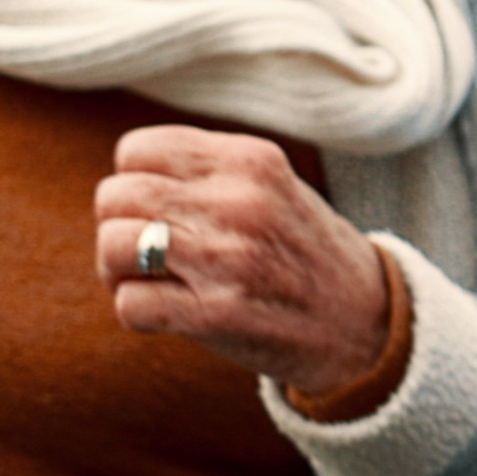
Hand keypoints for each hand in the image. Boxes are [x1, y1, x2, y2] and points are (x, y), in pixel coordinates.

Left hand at [95, 126, 392, 395]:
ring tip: (149, 280)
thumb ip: (208, 171)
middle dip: (117, 226)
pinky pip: (129, 303)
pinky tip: (167, 314)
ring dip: (117, 270)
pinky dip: (137, 313)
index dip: (133, 183)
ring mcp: (226, 259)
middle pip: (114, 195)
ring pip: (112, 244)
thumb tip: (125, 176)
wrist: (364, 324)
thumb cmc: (303, 253)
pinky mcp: (216, 315)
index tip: (158, 209)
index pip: (135, 151)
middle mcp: (237, 202)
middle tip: (145, 250)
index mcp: (249, 160)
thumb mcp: (271, 187)